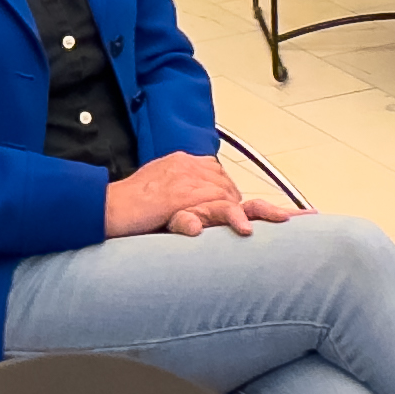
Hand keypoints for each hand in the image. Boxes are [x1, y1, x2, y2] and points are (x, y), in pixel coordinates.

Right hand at [103, 149, 289, 238]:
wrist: (103, 207)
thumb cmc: (128, 207)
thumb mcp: (160, 195)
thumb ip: (182, 196)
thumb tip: (199, 214)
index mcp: (184, 163)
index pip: (221, 178)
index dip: (240, 200)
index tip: (269, 215)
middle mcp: (188, 167)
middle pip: (230, 188)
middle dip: (260, 209)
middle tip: (291, 220)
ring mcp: (184, 181)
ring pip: (227, 197)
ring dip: (255, 213)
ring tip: (282, 224)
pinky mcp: (178, 197)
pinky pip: (210, 207)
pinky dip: (229, 217)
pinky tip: (244, 230)